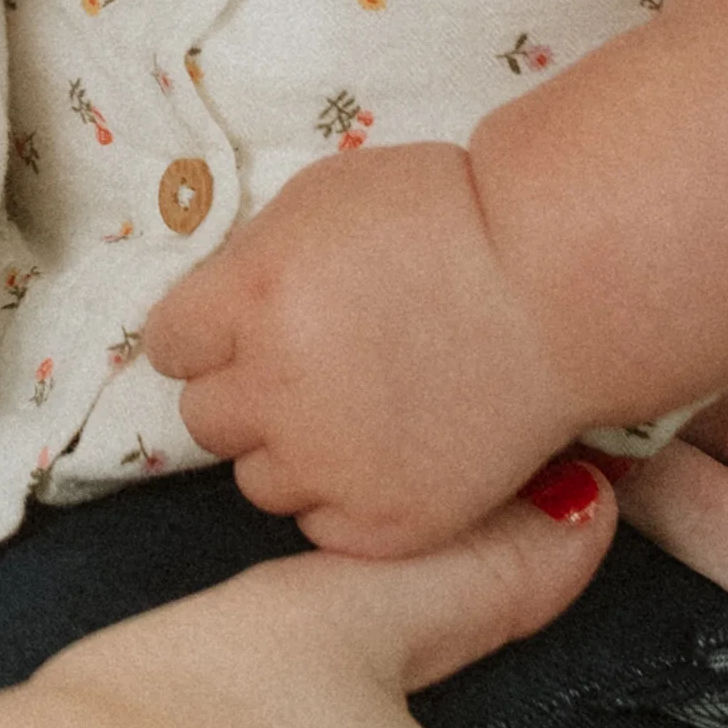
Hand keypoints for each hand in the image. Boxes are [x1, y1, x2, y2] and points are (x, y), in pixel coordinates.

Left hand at [141, 140, 584, 553]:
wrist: (560, 284)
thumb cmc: (447, 218)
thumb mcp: (319, 203)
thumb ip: (251, 265)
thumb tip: (214, 312)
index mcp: (251, 298)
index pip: (167, 343)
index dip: (210, 331)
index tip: (249, 324)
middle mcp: (276, 389)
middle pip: (205, 416)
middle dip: (247, 389)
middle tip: (313, 365)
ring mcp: (330, 465)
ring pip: (258, 479)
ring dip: (291, 448)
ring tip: (357, 409)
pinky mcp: (384, 523)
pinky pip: (321, 524)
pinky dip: (345, 495)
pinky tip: (389, 449)